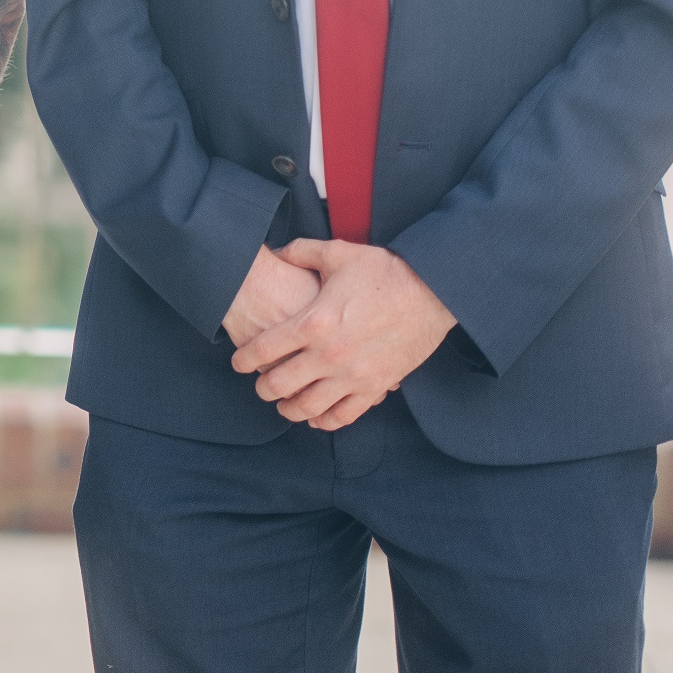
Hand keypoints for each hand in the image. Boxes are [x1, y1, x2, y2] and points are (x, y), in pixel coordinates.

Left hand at [231, 239, 457, 430]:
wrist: (434, 292)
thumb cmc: (385, 271)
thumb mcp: (337, 253)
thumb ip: (299, 253)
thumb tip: (276, 252)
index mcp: (313, 323)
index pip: (264, 349)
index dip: (244, 359)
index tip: (238, 363)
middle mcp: (329, 355)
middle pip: (280, 384)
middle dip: (263, 388)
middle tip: (259, 386)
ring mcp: (353, 375)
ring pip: (309, 407)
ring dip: (290, 409)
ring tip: (283, 404)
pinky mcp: (376, 386)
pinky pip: (344, 415)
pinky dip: (325, 420)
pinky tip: (316, 417)